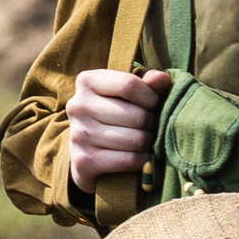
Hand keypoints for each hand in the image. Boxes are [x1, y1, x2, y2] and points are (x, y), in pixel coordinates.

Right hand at [65, 68, 170, 192]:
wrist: (88, 153)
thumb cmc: (116, 115)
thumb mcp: (130, 94)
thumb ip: (149, 84)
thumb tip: (161, 78)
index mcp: (87, 81)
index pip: (129, 85)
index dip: (152, 97)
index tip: (155, 104)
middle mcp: (77, 106)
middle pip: (135, 115)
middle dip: (153, 123)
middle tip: (152, 127)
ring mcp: (78, 134)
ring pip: (135, 140)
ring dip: (149, 143)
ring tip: (147, 140)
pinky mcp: (82, 160)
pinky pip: (128, 160)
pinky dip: (142, 160)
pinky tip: (141, 156)